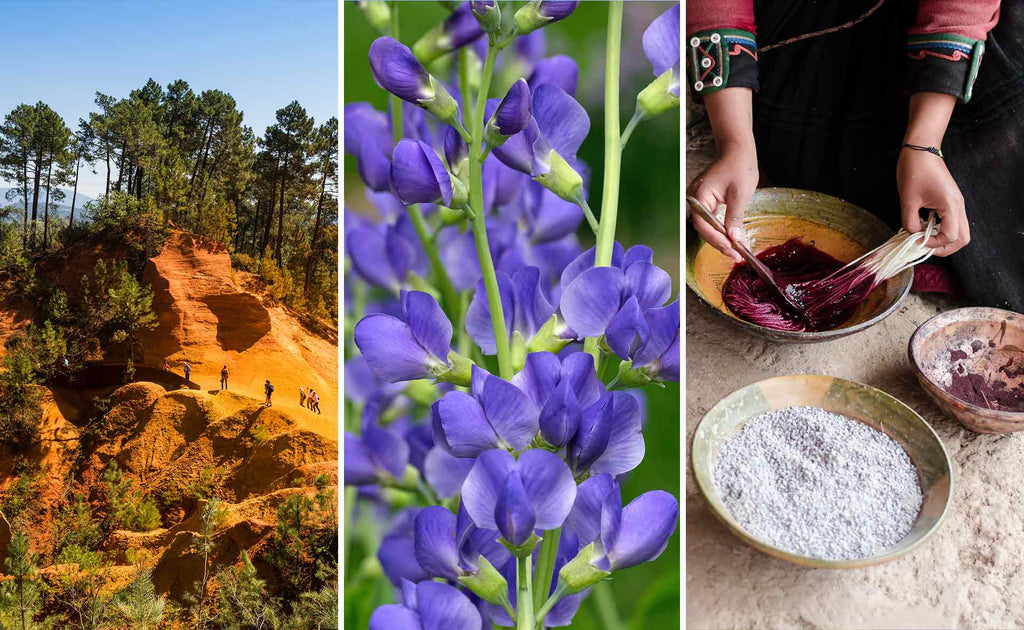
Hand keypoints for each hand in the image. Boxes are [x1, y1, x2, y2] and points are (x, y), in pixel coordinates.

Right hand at [688, 88, 757, 261]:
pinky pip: (710, 220)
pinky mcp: (706, 202)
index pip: (703, 225)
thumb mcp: (740, 193)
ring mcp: (699, 200)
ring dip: (720, 239)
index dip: (716, 239)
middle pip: (703, 228)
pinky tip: (731, 238)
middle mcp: (695, 199)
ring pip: (706, 226)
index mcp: (699, 195)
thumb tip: (734, 238)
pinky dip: (720, 230)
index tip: (732, 249)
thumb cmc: (739, 166)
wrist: (737, 149)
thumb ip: (734, 216)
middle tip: (736, 255)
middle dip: (719, 243)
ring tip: (735, 251)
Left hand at [897, 148, 968, 256]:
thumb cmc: (914, 171)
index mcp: (951, 205)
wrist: (921, 150)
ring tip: (923, 234)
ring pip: (960, 231)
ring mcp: (957, 204)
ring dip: (942, 238)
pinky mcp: (951, 201)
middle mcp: (959, 206)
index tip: (917, 240)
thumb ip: (910, 222)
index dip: (933, 244)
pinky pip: (952, 222)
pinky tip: (924, 224)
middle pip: (962, 239)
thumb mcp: (908, 200)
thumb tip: (914, 236)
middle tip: (924, 244)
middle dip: (944, 247)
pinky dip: (941, 228)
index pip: (951, 237)